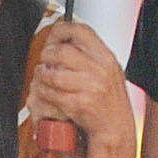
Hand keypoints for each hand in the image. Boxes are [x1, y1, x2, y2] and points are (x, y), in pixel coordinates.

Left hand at [25, 21, 133, 145]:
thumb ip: (91, 55)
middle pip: (61, 51)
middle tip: (45, 60)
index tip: (53, 37)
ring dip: (42, 75)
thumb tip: (67, 39)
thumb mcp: (109, 70)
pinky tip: (46, 92)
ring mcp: (89, 87)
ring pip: (52, 73)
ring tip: (44, 77)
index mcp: (106, 57)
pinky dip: (43, 91)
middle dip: (46, 54)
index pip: (81, 31)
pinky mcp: (78, 104)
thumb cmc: (109, 100)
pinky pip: (51, 93)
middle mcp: (99, 69)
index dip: (61, 30)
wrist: (116, 127)